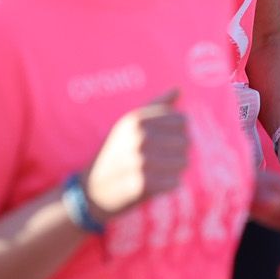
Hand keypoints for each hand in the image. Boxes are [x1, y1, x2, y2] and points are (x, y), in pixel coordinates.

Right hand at [83, 91, 188, 216]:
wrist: (93, 189)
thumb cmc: (116, 153)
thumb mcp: (128, 125)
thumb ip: (155, 106)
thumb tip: (178, 88)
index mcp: (137, 120)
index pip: (182, 120)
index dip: (179, 132)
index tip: (167, 140)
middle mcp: (139, 137)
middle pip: (186, 141)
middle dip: (178, 152)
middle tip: (161, 159)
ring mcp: (141, 160)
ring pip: (183, 162)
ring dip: (175, 169)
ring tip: (159, 171)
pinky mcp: (143, 183)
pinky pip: (175, 182)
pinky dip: (169, 185)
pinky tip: (156, 184)